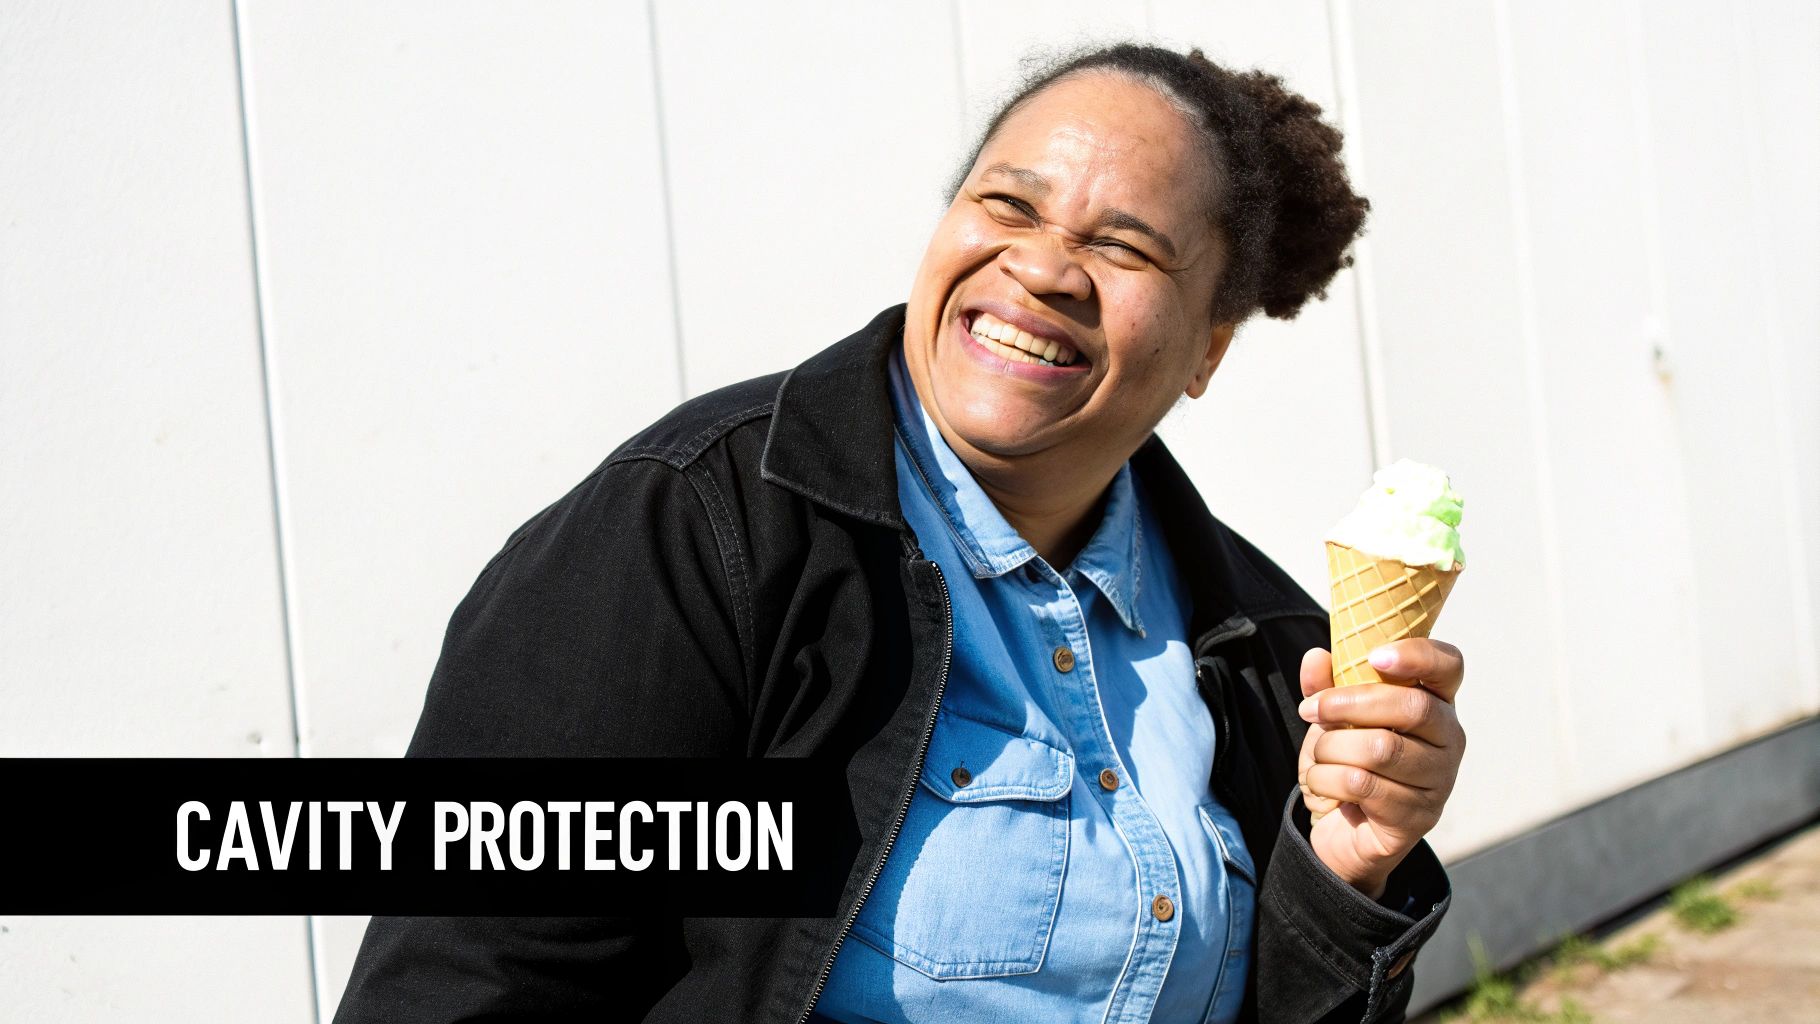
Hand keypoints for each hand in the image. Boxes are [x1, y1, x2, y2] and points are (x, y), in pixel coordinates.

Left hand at [1295, 639, 1465, 900]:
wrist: (1342, 831)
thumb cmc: (1345, 764)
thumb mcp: (1331, 721)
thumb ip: (1324, 688)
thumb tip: (1316, 657)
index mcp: (1434, 703)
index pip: (1449, 666)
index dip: (1418, 655)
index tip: (1375, 656)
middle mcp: (1449, 741)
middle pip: (1413, 708)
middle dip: (1349, 704)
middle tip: (1311, 710)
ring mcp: (1439, 782)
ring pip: (1383, 749)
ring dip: (1331, 748)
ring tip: (1318, 757)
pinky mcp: (1419, 818)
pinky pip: (1365, 786)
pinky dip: (1328, 780)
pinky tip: (1323, 784)